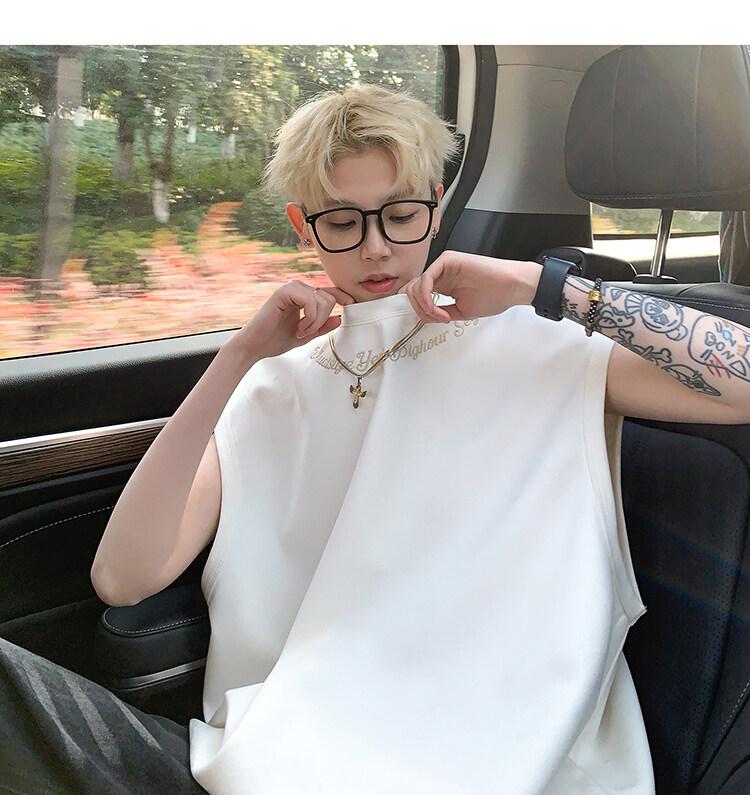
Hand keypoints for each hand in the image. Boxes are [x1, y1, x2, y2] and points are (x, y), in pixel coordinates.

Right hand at [231, 280, 355, 359]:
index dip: (342, 296)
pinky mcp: (284, 291)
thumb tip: (340, 318)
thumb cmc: (275, 340)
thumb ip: (322, 327)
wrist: (255, 346)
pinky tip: (298, 327)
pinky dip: (309, 318)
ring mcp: (290, 288)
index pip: (328, 291)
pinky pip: (311, 301)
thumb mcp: (306, 335)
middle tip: (306, 332)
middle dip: (322, 320)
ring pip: (322, 300)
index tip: (350, 304)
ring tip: (300, 331)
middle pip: (329, 298)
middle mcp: (297, 288)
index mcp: (302, 296)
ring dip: (315, 321)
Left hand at [397, 251, 541, 323]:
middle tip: (436, 319)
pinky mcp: (448, 260)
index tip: (436, 321)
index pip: (417, 295)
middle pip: (411, 290)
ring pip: (415, 285)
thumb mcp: (460, 311)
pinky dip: (427, 298)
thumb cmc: (494, 296)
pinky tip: (440, 308)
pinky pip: (426, 279)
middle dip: (420, 309)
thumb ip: (440, 312)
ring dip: (424, 306)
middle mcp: (441, 273)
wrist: (512, 287)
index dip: (421, 312)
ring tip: (442, 316)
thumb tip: (425, 316)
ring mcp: (443, 265)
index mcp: (443, 284)